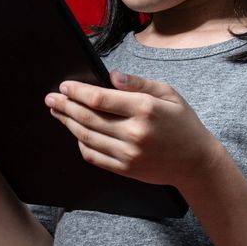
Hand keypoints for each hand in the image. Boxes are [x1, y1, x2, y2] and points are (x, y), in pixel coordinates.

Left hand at [44, 71, 220, 188]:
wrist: (196, 162)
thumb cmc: (182, 123)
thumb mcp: (168, 93)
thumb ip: (138, 83)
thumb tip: (111, 76)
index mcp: (145, 109)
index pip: (100, 99)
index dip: (78, 92)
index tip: (65, 86)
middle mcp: (134, 132)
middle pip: (88, 118)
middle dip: (65, 106)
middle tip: (51, 99)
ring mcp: (129, 154)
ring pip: (87, 137)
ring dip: (68, 123)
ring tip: (58, 113)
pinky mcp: (126, 169)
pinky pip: (94, 156)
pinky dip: (81, 143)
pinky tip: (76, 133)